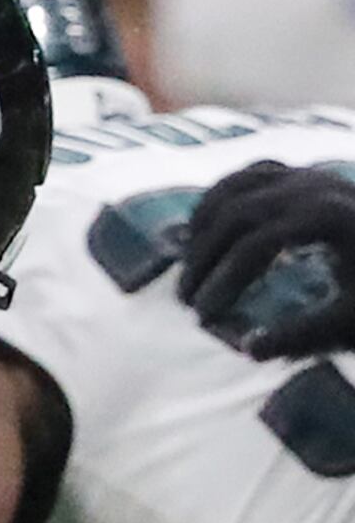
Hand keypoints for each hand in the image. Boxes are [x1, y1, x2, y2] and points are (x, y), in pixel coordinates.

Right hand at [176, 161, 354, 357]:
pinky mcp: (309, 177)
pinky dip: (223, 194)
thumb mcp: (352, 321)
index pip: (254, 245)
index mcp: (326, 218)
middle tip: (185, 298)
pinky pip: (253, 173)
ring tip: (189, 261)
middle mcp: (315, 188)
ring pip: (238, 185)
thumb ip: (302, 335)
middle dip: (204, 256)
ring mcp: (311, 177)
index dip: (222, 282)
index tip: (204, 317)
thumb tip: (247, 349)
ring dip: (204, 222)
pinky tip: (211, 223)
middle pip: (237, 213)